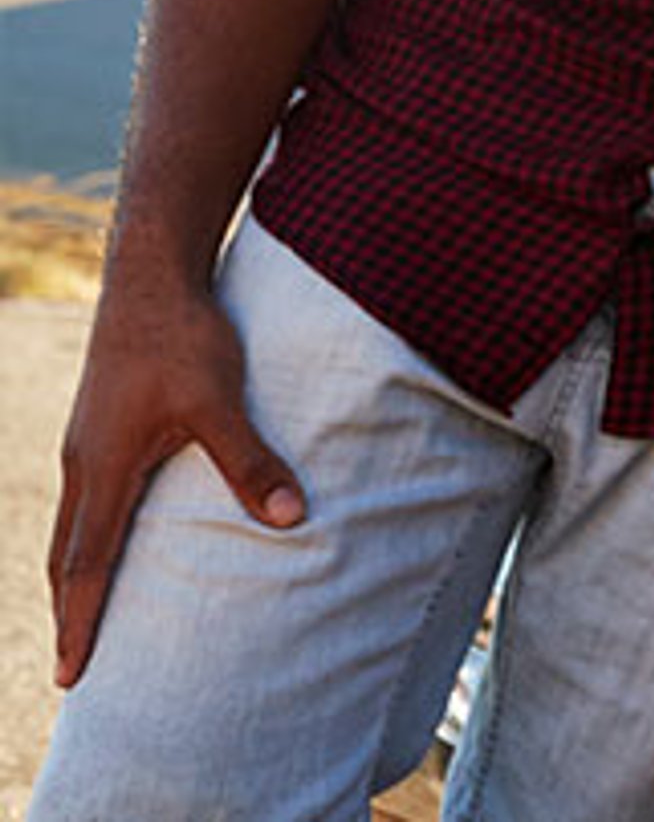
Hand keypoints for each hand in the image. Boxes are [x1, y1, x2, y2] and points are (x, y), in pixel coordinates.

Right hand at [48, 272, 301, 684]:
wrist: (152, 278)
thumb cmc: (183, 338)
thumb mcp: (220, 401)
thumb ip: (250, 461)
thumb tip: (290, 518)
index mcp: (102, 470)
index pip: (86, 565)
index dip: (81, 621)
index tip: (71, 674)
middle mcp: (84, 463)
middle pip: (66, 555)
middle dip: (70, 610)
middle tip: (73, 663)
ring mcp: (87, 442)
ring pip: (74, 524)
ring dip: (77, 573)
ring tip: (85, 612)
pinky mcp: (101, 422)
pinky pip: (89, 496)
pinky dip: (90, 533)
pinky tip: (113, 533)